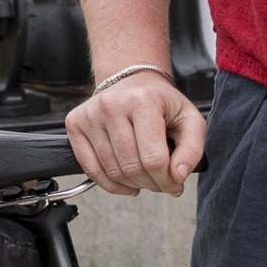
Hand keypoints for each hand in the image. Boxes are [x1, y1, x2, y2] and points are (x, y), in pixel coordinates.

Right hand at [67, 71, 204, 195]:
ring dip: (132, 185)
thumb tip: (177, 176)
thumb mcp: (189, 120)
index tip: (175, 185)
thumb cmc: (161, 103)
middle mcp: (112, 105)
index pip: (153, 158)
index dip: (167, 180)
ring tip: (145, 179)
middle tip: (161, 183)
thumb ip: (192, 149)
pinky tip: (125, 184)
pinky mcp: (75, 123)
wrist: (132, 81)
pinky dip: (109, 184)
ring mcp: (90, 114)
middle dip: (151, 184)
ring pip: (112, 171)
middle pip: (131, 167)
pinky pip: (90, 169)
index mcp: (143, 101)